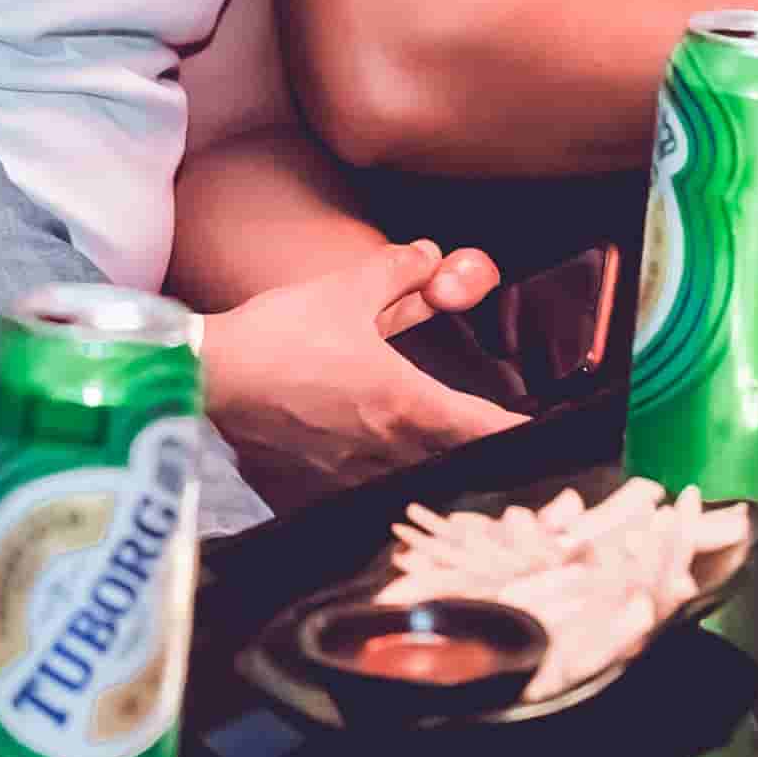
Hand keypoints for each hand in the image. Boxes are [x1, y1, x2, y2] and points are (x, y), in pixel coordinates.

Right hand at [199, 239, 513, 502]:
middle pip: (454, 467)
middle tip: (497, 454)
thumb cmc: (281, 333)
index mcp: (406, 402)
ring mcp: (350, 477)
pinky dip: (377, 492)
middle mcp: (387, 450)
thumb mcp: (344, 290)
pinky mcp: (315, 491)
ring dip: (431, 477)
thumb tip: (432, 256)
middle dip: (478, 461)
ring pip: (410, 487)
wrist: (209, 376)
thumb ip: (397, 272)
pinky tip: (374, 483)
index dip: (520, 436)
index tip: (548, 440)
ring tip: (444, 471)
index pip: (483, 428)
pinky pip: (360, 500)